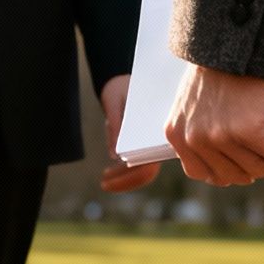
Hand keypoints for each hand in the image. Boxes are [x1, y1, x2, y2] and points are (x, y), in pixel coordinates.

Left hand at [98, 74, 160, 192]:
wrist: (124, 80)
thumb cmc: (122, 87)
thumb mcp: (114, 100)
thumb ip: (115, 123)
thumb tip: (115, 156)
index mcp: (159, 127)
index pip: (151, 160)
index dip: (133, 174)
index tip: (113, 175)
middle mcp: (160, 140)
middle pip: (147, 171)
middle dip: (125, 181)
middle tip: (103, 183)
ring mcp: (153, 145)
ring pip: (142, 172)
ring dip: (123, 180)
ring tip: (103, 181)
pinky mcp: (144, 146)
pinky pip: (137, 165)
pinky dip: (122, 173)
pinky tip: (107, 175)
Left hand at [164, 65, 263, 185]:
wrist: (235, 37)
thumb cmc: (220, 66)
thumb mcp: (193, 102)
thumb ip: (198, 129)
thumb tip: (222, 162)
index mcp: (176, 134)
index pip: (205, 173)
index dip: (232, 169)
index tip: (248, 159)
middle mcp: (194, 139)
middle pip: (235, 175)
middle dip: (258, 165)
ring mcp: (220, 136)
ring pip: (260, 168)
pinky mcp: (248, 130)